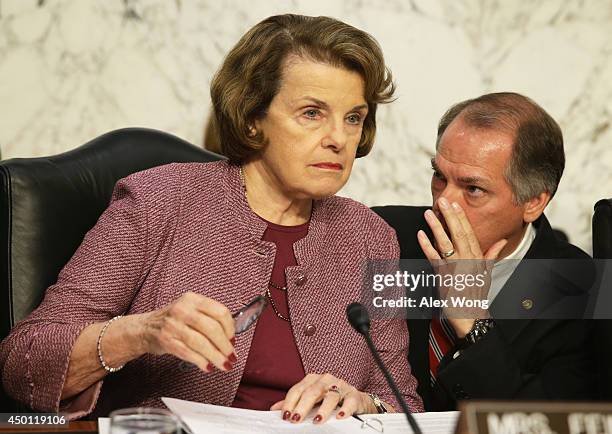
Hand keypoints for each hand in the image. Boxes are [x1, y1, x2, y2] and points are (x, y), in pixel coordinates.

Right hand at [141, 291, 235, 371]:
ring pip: (201, 343)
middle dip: (225, 346)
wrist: (145, 328)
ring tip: (224, 365)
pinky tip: (208, 366)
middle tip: (231, 356)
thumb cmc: (174, 320)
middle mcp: (183, 309)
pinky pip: (188, 353)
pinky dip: (201, 361)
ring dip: (216, 357)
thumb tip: (230, 339)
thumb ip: (209, 318)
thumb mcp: (191, 310)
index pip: (220, 312)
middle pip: (212, 328)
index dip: (230, 328)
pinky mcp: (166, 341)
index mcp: (193, 299)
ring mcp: (173, 325)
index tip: (233, 339)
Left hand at [270, 373, 375, 423]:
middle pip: (312, 391)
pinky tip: (340, 416)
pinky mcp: (354, 395)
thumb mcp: (311, 399)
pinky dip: (345, 409)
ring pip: (331, 395)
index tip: (285, 415)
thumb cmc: (330, 398)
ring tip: (317, 420)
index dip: (290, 402)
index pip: (298, 389)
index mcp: (313, 380)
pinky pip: (350, 401)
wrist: (355, 399)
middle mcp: (326, 380)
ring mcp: (341, 386)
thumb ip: (295, 402)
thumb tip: (275, 409)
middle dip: (303, 406)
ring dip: (323, 409)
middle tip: (296, 418)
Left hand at [417, 198, 506, 336]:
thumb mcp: (487, 274)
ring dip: (436, 227)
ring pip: (445, 243)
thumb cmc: (477, 295)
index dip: (462, 218)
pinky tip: (420, 235)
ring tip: (429, 213)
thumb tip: (501, 241)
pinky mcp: (444, 277)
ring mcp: (455, 268)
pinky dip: (426, 246)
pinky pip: (434, 258)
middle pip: (458, 234)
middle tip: (443, 201)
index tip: (456, 205)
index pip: (469, 233)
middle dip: (451, 216)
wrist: (471, 317)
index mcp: (477, 258)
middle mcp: (468, 261)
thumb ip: (491, 255)